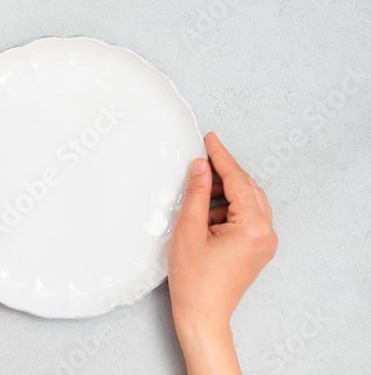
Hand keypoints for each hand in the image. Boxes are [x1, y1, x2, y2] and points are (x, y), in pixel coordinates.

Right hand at [168, 132, 277, 374]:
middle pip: (246, 188)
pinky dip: (228, 209)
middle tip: (199, 163)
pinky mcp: (257, 249)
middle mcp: (265, 232)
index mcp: (252, 226)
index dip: (221, 157)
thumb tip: (201, 166)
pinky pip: (247, 217)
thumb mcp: (189, 230)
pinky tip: (206, 214)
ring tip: (198, 195)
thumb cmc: (194, 281)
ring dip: (225, 193)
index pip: (237, 180)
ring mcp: (264, 242)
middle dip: (223, 174)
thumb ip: (197, 193)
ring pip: (248, 202)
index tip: (210, 139)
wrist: (202, 315)